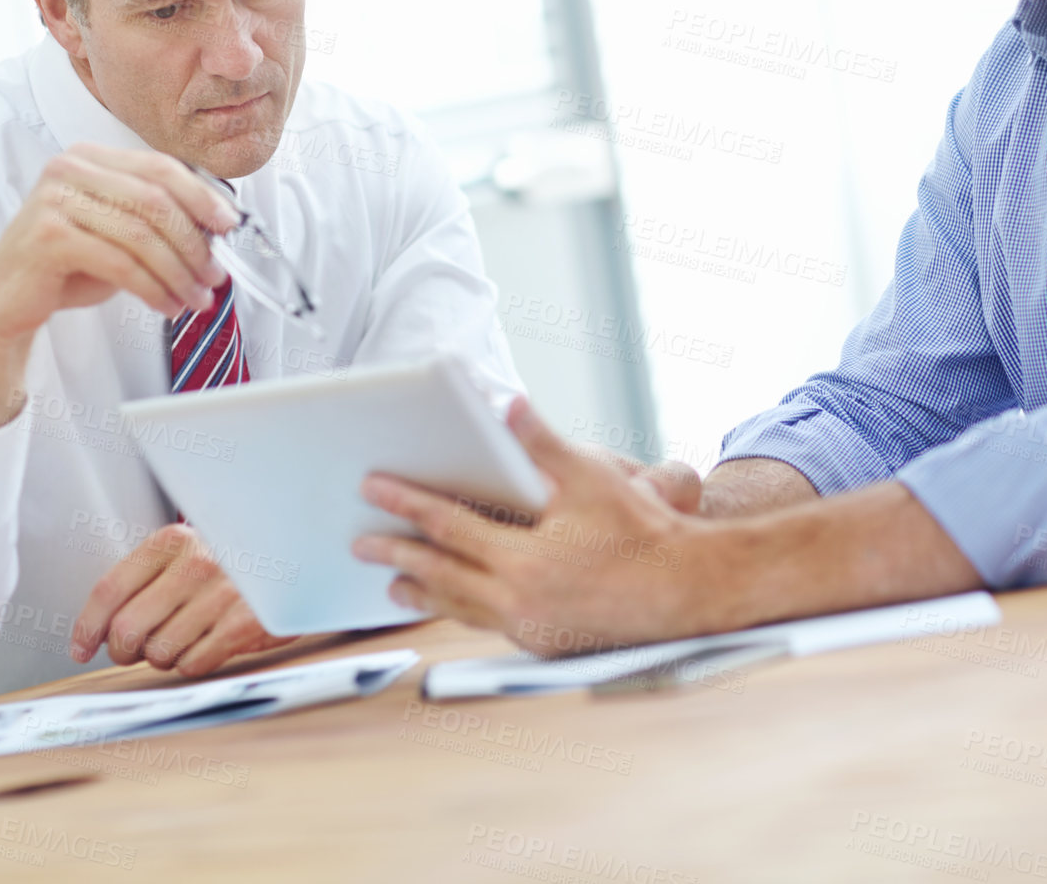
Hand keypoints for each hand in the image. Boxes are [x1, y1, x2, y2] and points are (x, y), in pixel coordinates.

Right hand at [0, 143, 239, 445]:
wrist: (4, 301)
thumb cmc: (67, 265)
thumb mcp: (119, 232)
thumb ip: (158, 219)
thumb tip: (217, 228)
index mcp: (91, 157)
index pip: (160, 167)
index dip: (202, 196)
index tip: (229, 225)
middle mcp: (69, 168)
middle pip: (156, 199)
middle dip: (195, 242)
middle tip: (216, 275)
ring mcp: (54, 199)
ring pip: (142, 235)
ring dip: (179, 272)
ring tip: (196, 298)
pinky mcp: (48, 236)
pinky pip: (121, 263)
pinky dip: (154, 288)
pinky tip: (167, 306)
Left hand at [71, 524, 298, 675]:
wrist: (297, 561)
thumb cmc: (227, 566)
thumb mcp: (185, 554)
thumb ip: (142, 581)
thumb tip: (94, 634)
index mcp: (172, 541)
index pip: (109, 591)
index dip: (87, 628)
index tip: (82, 649)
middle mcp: (196, 563)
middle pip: (127, 629)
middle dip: (124, 650)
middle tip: (136, 649)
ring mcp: (222, 594)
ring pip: (158, 653)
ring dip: (163, 657)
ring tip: (183, 639)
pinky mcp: (245, 624)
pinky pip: (192, 664)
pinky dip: (192, 663)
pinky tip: (207, 644)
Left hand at [352, 399, 734, 655]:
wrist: (686, 592)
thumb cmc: (643, 531)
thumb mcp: (591, 478)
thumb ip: (542, 442)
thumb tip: (506, 401)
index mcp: (524, 561)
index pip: (449, 526)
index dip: (407, 504)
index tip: (373, 488)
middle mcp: (519, 602)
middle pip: (441, 575)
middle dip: (397, 556)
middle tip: (360, 544)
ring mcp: (529, 629)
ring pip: (461, 608)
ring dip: (424, 592)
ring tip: (393, 585)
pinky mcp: (542, 645)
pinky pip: (488, 623)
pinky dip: (463, 608)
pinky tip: (454, 601)